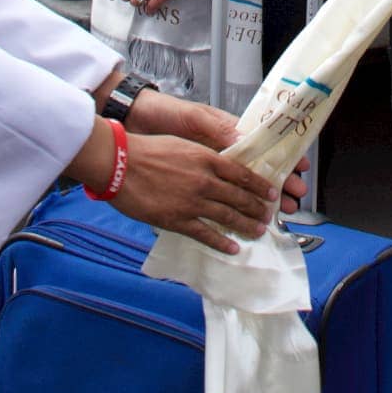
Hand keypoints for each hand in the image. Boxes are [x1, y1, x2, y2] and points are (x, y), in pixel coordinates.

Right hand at [112, 134, 279, 253]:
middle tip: (268, 214)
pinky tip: (233, 248)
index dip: (260, 185)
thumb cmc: (146, 150)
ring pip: (228, 216)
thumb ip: (202, 156)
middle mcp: (205, 181)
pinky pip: (206, 234)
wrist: (120, 164)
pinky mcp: (178, 220)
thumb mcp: (181, 144)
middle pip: (240, 197)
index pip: (242, 173)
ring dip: (246, 225)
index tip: (271, 192)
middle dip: (257, 208)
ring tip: (258, 230)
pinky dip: (222, 243)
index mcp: (206, 159)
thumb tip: (217, 166)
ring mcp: (193, 202)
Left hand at [127, 88, 310, 214]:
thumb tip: (246, 141)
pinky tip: (239, 226)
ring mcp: (206, 171)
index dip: (280, 158)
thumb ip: (219, 128)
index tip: (300, 167)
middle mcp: (219, 153)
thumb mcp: (194, 117)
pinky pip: (214, 201)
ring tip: (278, 215)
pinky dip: (227, 214)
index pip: (260, 148)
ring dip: (258, 203)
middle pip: (255, 173)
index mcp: (225, 134)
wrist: (133, 123)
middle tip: (295, 199)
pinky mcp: (191, 184)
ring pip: (239, 190)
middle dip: (277, 185)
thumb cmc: (164, 114)